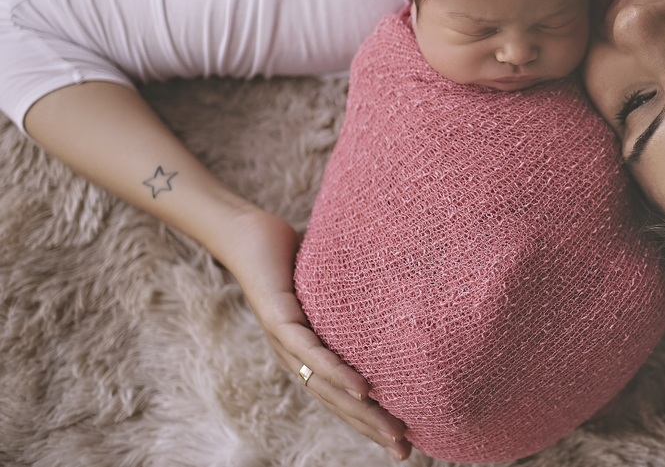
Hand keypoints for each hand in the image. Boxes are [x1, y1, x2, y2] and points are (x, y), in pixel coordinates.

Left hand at [223, 209, 411, 459]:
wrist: (246, 233)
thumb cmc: (290, 254)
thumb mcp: (331, 283)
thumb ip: (355, 296)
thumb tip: (397, 290)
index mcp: (306, 353)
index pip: (340, 396)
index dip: (368, 420)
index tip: (401, 439)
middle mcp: (294, 356)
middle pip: (336, 402)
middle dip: (371, 428)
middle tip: (404, 450)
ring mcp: (284, 342)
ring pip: (325, 387)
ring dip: (360, 413)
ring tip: (392, 430)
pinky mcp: (278, 321)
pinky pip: (311, 353)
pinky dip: (337, 374)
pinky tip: (362, 391)